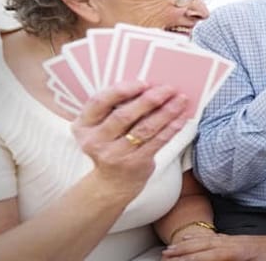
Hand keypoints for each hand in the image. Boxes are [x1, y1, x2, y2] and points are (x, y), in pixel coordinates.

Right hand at [72, 81, 187, 198]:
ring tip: (181, 100)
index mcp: (84, 126)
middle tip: (169, 88)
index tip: (143, 83)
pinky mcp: (134, 163)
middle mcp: (95, 141)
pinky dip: (171, 128)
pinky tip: (181, 118)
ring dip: (166, 112)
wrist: (111, 183)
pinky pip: (157, 142)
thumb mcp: (101, 128)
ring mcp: (115, 154)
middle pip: (124, 115)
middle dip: (149, 100)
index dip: (121, 90)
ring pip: (144, 128)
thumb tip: (148, 86)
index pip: (99, 102)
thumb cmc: (111, 145)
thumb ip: (114, 109)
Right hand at [161, 223, 265, 260]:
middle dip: (182, 252)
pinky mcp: (235, 239)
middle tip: (164, 257)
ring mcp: (234, 239)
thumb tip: (221, 258)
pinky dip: (197, 239)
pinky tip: (189, 239)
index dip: (193, 259)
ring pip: (205, 241)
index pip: (211, 255)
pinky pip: (212, 238)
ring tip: (169, 250)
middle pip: (203, 246)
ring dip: (186, 245)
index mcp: (240, 250)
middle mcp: (234, 242)